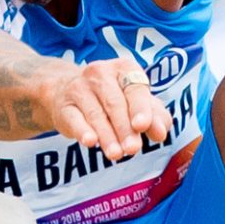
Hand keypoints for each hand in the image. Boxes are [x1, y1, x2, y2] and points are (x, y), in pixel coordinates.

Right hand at [37, 55, 172, 162]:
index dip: (140, 108)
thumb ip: (154, 117)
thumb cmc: (113, 98)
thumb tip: (161, 132)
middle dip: (125, 128)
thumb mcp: (137, 103)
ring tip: (116, 154)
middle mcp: (101, 73)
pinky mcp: (64, 105)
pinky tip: (90, 142)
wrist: (67, 92)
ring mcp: (79, 87)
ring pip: (96, 114)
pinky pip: (74, 119)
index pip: (135, 88)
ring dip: (107, 135)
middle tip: (132, 149)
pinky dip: (82, 130)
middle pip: (115, 103)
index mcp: (125, 69)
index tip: (142, 125)